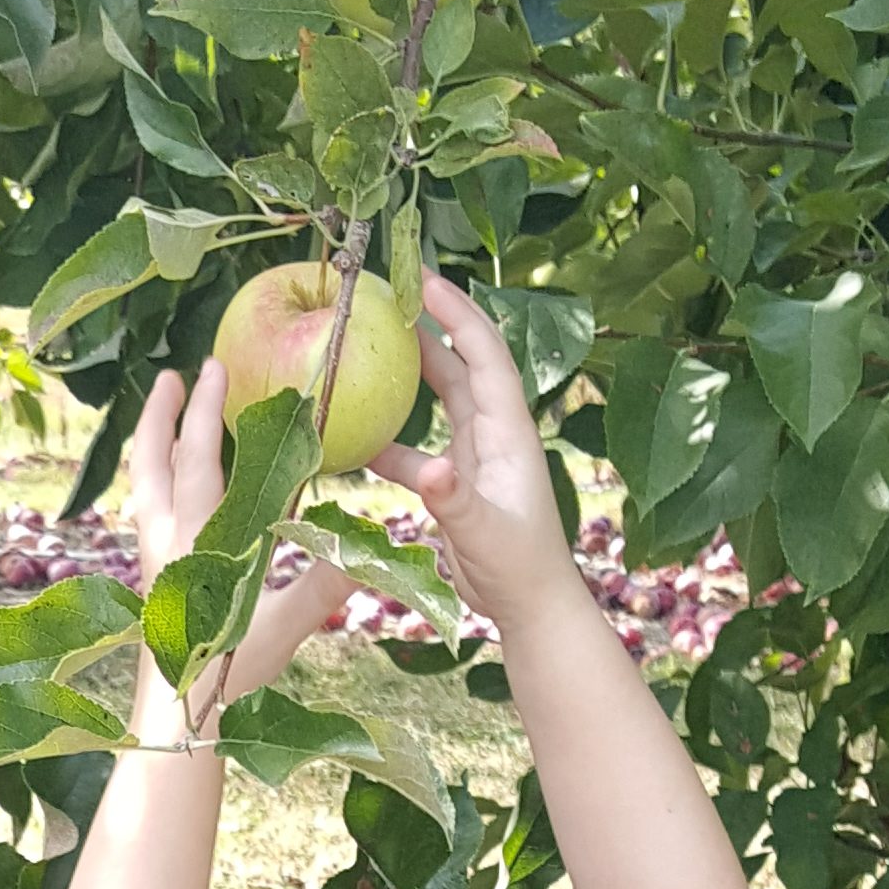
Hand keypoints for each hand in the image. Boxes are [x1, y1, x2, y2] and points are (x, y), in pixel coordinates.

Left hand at [124, 358, 383, 737]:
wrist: (176, 717)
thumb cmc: (228, 673)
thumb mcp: (282, 626)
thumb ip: (323, 585)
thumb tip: (369, 550)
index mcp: (198, 538)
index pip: (199, 458)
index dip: (206, 411)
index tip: (213, 368)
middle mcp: (165, 538)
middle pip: (154, 460)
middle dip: (164, 415)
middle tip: (175, 376)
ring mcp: (152, 557)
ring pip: (143, 485)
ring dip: (153, 445)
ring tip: (163, 416)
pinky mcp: (150, 577)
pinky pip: (146, 512)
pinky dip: (154, 483)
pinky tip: (166, 487)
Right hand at [372, 272, 592, 647]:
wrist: (530, 608)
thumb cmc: (518, 569)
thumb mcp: (485, 533)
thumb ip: (455, 500)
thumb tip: (430, 470)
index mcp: (509, 432)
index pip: (483, 356)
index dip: (457, 314)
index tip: (425, 280)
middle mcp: (495, 435)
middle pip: (464, 365)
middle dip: (435, 326)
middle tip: (396, 292)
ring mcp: (476, 457)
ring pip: (443, 401)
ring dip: (412, 374)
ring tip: (374, 346)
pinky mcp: (458, 484)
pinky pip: (420, 449)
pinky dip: (392, 441)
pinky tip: (357, 440)